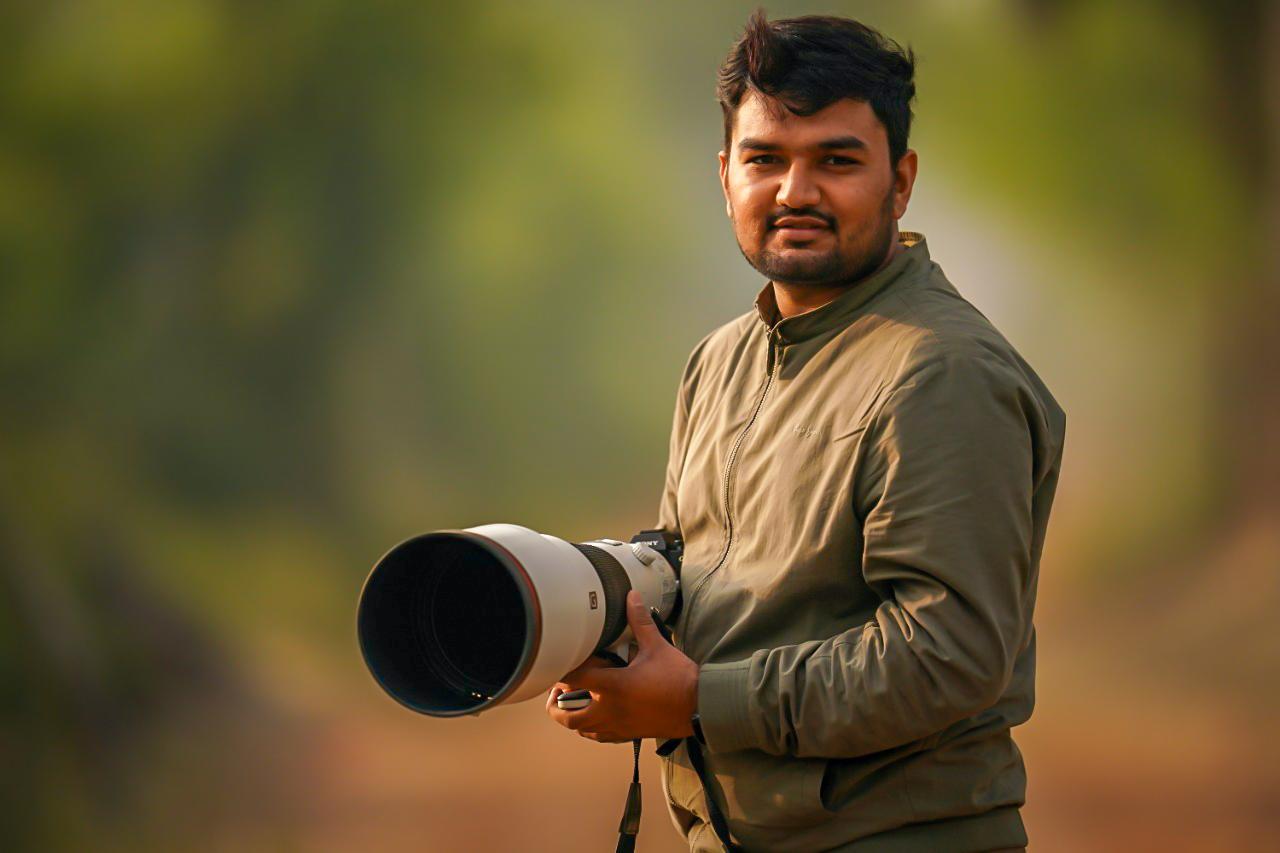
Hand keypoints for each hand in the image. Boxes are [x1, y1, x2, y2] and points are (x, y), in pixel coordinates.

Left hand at [545, 590, 697, 742]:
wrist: (699, 707)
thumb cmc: (679, 679)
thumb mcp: (657, 646)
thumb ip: (639, 622)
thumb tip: (631, 598)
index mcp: (613, 687)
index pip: (573, 679)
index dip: (563, 669)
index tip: (566, 660)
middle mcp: (610, 710)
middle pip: (567, 715)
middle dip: (556, 702)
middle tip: (561, 687)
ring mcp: (617, 725)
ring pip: (581, 730)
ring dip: (572, 716)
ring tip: (575, 700)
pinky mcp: (628, 734)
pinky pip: (600, 737)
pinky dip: (591, 728)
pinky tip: (597, 715)